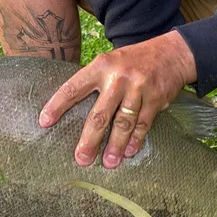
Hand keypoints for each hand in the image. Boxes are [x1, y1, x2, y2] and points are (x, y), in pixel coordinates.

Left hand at [39, 30, 196, 168]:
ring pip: (124, 123)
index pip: (73, 88)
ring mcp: (138, 89)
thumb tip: (71, 111)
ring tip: (108, 163)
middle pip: (100, 114)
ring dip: (115, 145)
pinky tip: (128, 152)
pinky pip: (143, 124)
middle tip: (81, 159)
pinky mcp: (155, 99)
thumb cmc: (132, 62)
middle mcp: (118, 78)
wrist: (172, 53)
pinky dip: (136, 140)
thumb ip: (94, 82)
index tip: (44, 122)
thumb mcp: (110, 62)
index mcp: (101, 67)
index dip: (57, 105)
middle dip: (90, 139)